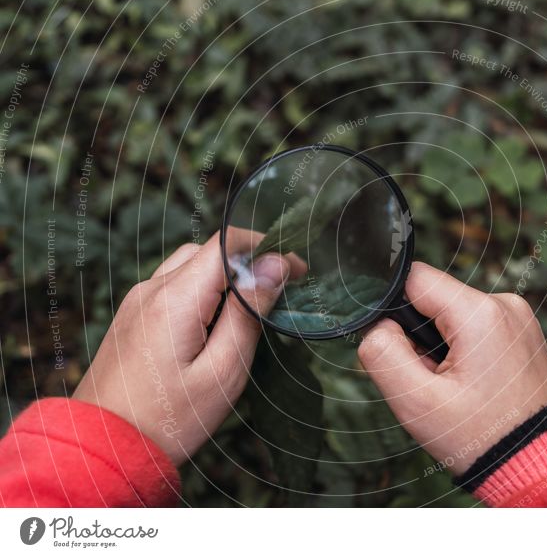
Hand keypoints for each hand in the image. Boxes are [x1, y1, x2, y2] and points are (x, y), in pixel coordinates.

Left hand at [73, 230, 304, 465]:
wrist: (102, 449)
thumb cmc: (170, 419)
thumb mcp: (223, 370)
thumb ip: (249, 313)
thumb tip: (273, 267)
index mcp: (176, 299)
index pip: (228, 245)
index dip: (268, 250)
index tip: (298, 271)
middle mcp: (151, 291)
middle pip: (209, 252)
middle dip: (249, 262)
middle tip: (280, 291)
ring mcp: (137, 303)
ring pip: (189, 266)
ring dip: (224, 276)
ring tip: (250, 309)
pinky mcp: (132, 318)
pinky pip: (172, 287)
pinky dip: (201, 291)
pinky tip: (215, 324)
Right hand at [357, 262, 546, 474]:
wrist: (540, 467)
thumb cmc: (481, 438)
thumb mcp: (416, 402)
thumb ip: (382, 353)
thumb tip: (377, 325)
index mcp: (480, 313)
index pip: (414, 279)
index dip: (394, 312)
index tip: (406, 354)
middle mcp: (505, 304)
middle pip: (434, 300)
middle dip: (421, 337)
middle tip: (434, 383)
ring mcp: (520, 318)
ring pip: (454, 316)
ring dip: (443, 347)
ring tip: (458, 390)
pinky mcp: (524, 334)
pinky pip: (478, 329)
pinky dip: (466, 353)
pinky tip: (475, 387)